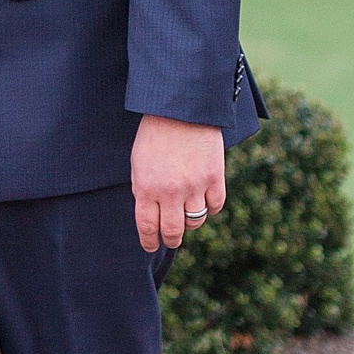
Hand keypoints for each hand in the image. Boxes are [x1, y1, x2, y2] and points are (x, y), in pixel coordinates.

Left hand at [131, 115, 224, 253]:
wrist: (182, 107)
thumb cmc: (155, 132)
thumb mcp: (139, 162)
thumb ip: (144, 189)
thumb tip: (151, 215)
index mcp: (146, 187)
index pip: (147, 226)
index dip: (149, 241)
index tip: (150, 246)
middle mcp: (170, 191)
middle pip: (172, 231)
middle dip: (170, 239)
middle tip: (170, 240)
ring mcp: (194, 186)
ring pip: (195, 221)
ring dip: (190, 222)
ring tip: (186, 215)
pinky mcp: (215, 177)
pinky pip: (215, 206)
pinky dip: (209, 208)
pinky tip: (204, 202)